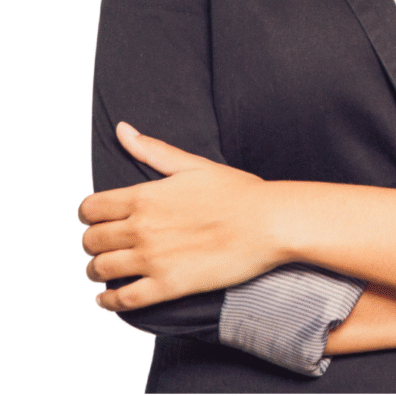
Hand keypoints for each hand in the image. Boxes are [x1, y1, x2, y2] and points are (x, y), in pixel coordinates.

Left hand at [79, 123, 278, 311]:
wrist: (268, 223)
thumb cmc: (238, 192)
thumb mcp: (192, 164)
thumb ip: (152, 150)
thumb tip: (123, 129)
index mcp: (146, 196)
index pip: (92, 208)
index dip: (90, 214)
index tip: (97, 218)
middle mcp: (142, 228)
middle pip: (92, 240)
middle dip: (93, 242)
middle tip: (103, 243)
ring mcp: (153, 259)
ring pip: (100, 270)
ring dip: (97, 270)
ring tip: (105, 269)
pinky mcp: (167, 286)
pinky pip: (123, 300)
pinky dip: (109, 301)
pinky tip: (110, 298)